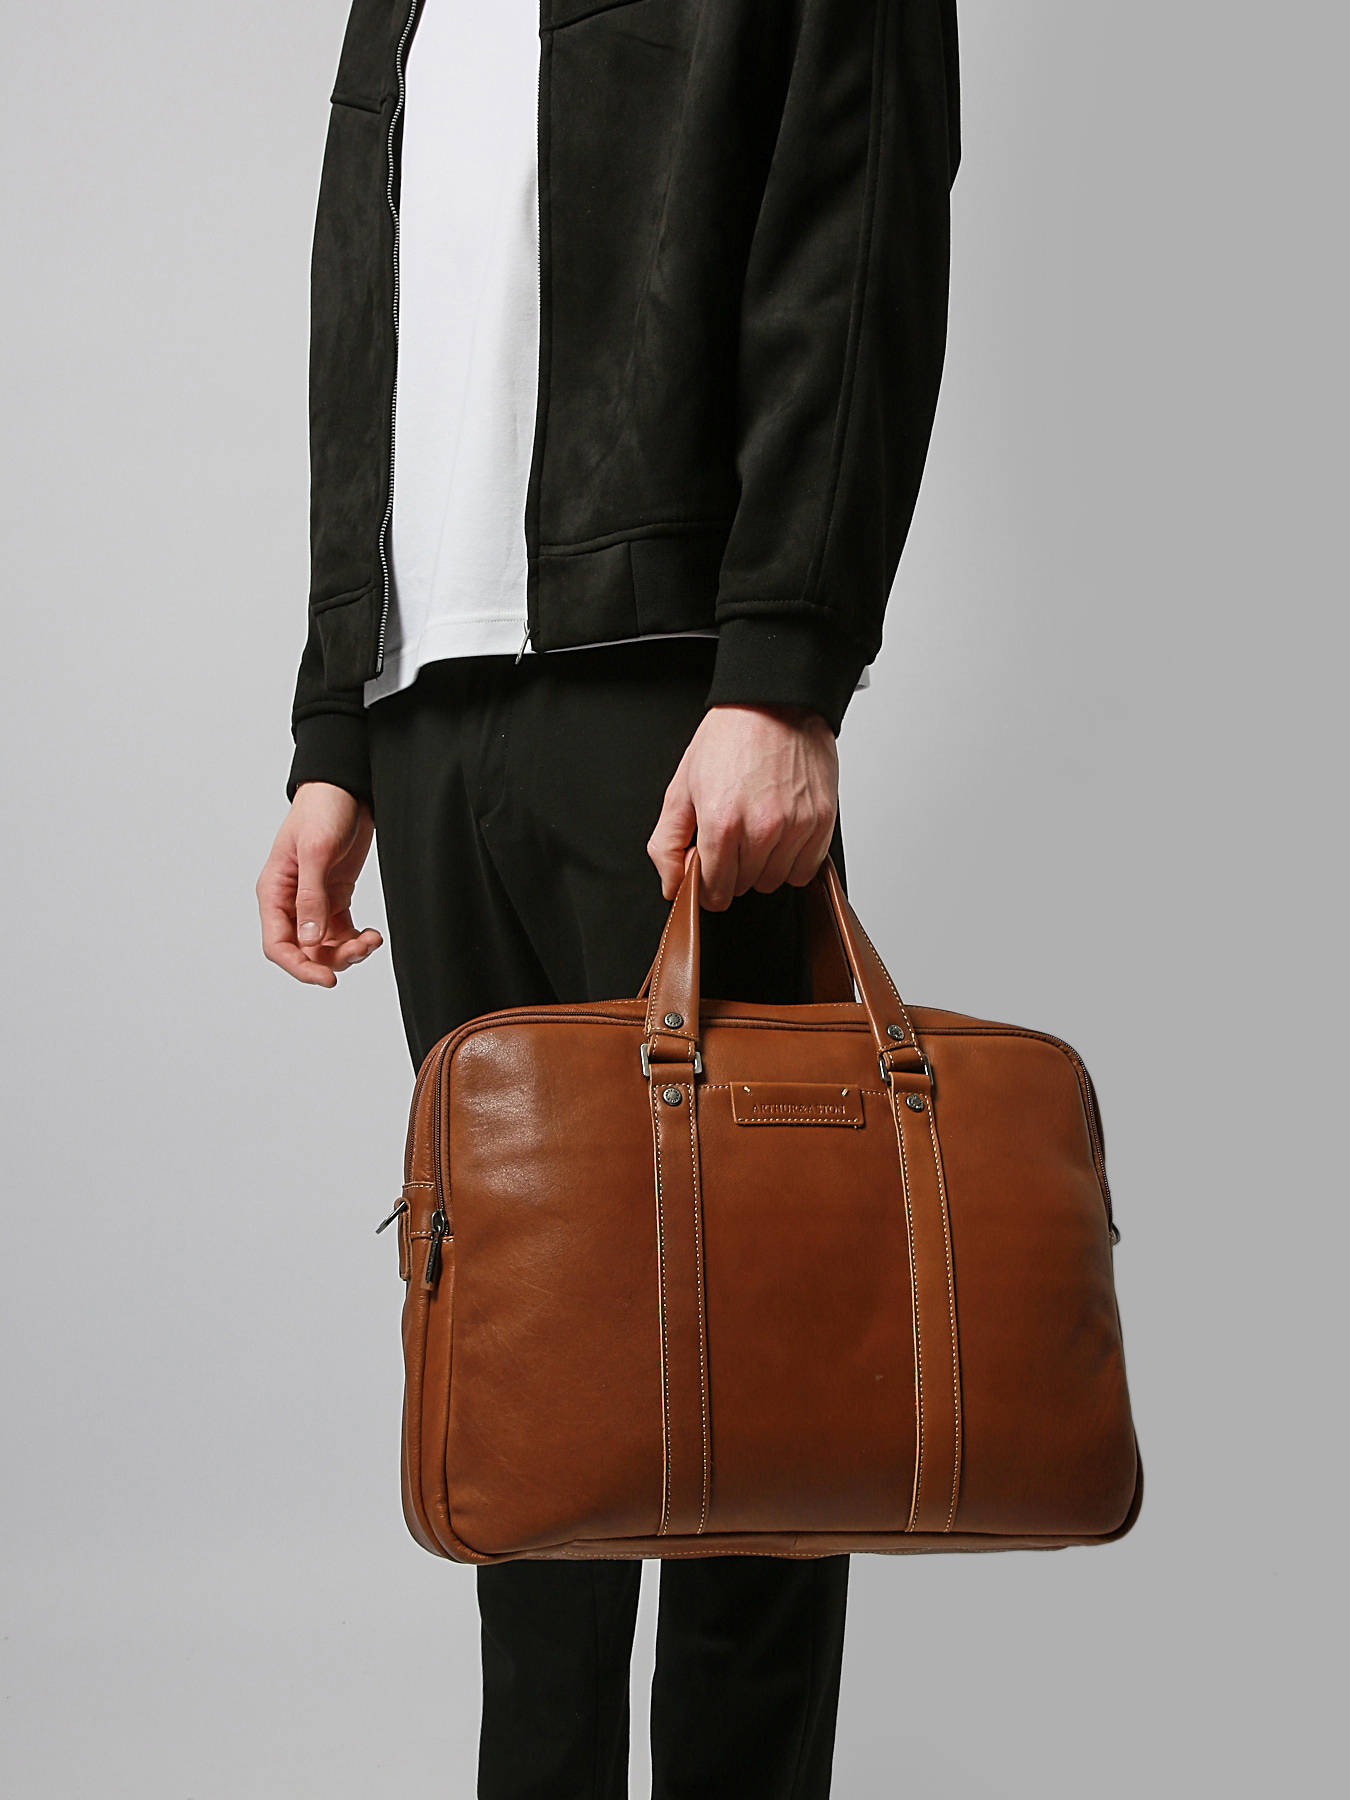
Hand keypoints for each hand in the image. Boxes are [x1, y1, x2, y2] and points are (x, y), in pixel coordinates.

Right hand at [256, 781, 383, 985]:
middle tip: (360, 949)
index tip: (327, 978)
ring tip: (371, 940)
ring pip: (325, 945)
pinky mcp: (335, 894)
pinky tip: (372, 935)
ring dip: (348, 951)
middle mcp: (290, 901)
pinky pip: (341, 930)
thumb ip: (311, 896)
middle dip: (331, 959)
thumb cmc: (322, 809)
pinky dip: (356, 939)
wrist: (346, 787)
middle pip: (304, 950)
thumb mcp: (316, 851)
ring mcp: (313, 899)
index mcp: (274, 891)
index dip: (300, 967)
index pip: (278, 944)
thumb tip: (310, 940)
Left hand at [647, 704, 838, 909]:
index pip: (714, 891)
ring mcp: (796, 827)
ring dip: (763, 866)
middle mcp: (762, 830)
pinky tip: (780, 833)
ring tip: (757, 828)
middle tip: (732, 833)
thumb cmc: (729, 739)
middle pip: (744, 887)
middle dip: (733, 869)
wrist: (774, 703)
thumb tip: (672, 885)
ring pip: (775, 881)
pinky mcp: (821, 821)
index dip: (706, 883)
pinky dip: (792, 861)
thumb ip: (668, 843)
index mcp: (722, 824)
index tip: (708, 867)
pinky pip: (805, 870)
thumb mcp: (680, 787)